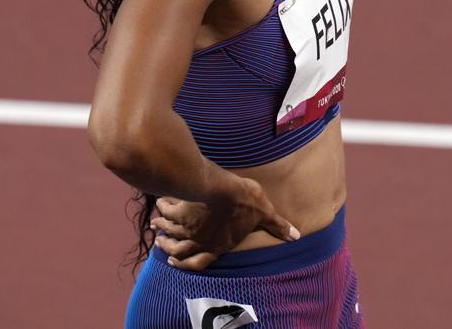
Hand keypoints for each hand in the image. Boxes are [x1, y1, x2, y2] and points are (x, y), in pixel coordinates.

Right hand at [150, 177, 299, 270]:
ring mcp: (187, 226)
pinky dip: (162, 208)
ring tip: (156, 226)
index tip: (174, 261)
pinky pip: (167, 211)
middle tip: (160, 244)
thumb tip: (296, 236)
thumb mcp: (265, 212)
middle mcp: (199, 240)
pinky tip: (161, 202)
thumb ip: (277, 225)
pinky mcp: (179, 209)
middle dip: (168, 248)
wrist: (222, 189)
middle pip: (177, 250)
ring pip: (169, 233)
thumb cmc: (245, 201)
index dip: (185, 263)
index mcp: (218, 245)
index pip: (198, 261)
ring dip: (162, 230)